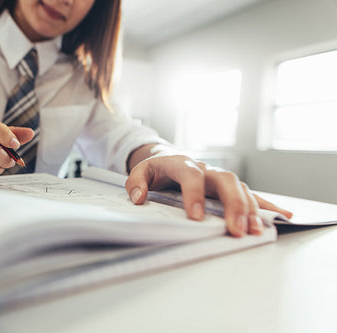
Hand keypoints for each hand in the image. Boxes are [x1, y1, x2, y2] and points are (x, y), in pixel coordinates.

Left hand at [125, 149, 292, 236]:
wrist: (168, 159)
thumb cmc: (156, 169)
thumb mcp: (139, 171)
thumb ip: (135, 182)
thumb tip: (138, 197)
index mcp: (182, 163)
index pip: (191, 175)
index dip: (194, 194)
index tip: (196, 217)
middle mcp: (205, 169)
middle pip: (225, 180)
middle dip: (233, 204)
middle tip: (235, 229)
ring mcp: (219, 178)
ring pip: (241, 188)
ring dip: (250, 209)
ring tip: (254, 231)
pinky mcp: (227, 188)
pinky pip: (250, 194)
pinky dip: (266, 205)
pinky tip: (282, 216)